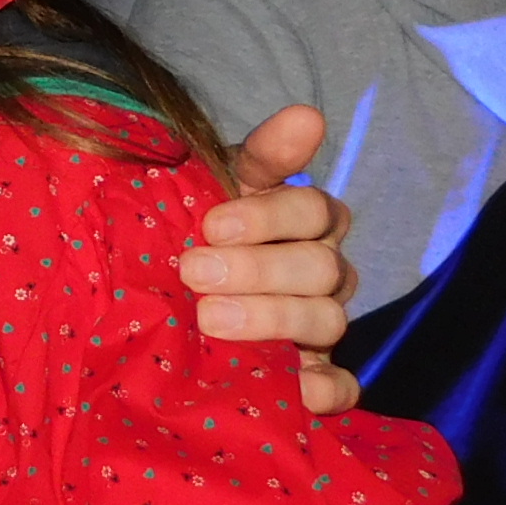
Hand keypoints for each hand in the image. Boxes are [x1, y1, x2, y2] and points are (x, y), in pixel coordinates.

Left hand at [175, 105, 362, 412]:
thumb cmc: (193, 231)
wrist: (163, 298)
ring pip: (329, 320)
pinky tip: (288, 383)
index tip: (212, 223)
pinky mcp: (316, 377)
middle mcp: (322, 270)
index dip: (268, 215)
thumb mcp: (211, 184)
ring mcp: (322, 325)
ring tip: (209, 320)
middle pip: (322, 268)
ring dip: (272, 319)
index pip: (314, 209)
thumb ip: (259, 154)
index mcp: (304, 220)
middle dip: (258, 269)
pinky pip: (342, 388)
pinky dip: (323, 389)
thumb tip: (308, 115)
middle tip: (195, 272)